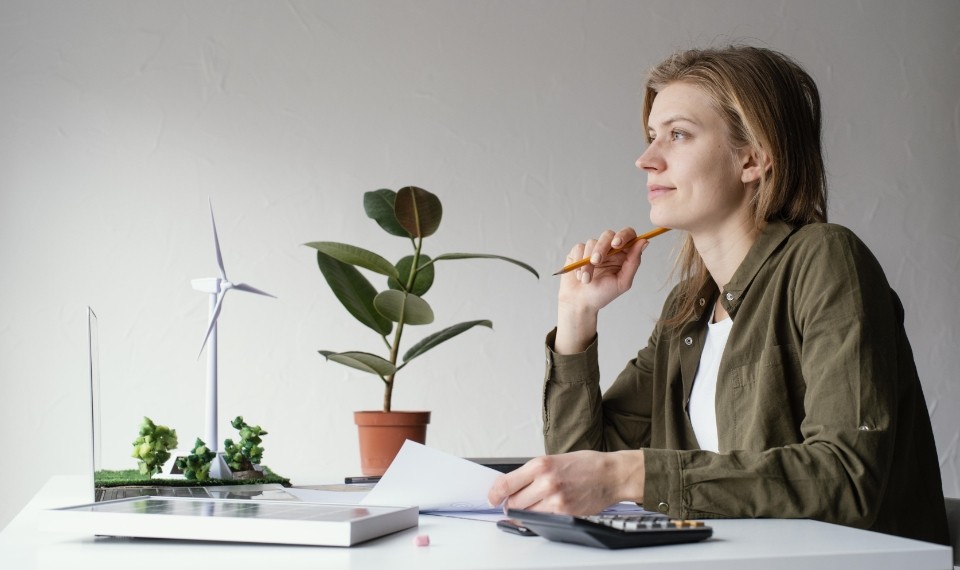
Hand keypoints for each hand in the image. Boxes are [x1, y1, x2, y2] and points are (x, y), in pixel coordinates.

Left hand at [487, 450, 644, 515]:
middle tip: (514, 502)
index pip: (505, 483)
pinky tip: (545, 510)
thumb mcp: (554, 460)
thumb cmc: (586, 465)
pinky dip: (539, 518)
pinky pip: (541, 521)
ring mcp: (555, 499)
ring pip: (525, 514)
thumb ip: (532, 473)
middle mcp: (546, 482)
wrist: (611, 475)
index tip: (492, 498)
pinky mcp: (564, 514)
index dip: (494, 494)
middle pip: (513, 502)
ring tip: (533, 505)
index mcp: (540, 464)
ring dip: (524, 512)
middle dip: (511, 504)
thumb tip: (511, 486)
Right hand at [554, 228, 648, 353]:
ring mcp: (593, 249)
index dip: (624, 235)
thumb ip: (633, 262)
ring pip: (592, 242)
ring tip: (586, 279)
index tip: (616, 244)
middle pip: (608, 235)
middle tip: (596, 261)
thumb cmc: (603, 294)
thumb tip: (644, 241)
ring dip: (588, 262)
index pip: (628, 235)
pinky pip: (579, 248)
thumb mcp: (622, 282)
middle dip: (601, 248)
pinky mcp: (579, 251)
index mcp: (623, 255)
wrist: (580, 303)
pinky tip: (580, 276)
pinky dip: (579, 263)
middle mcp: (609, 250)